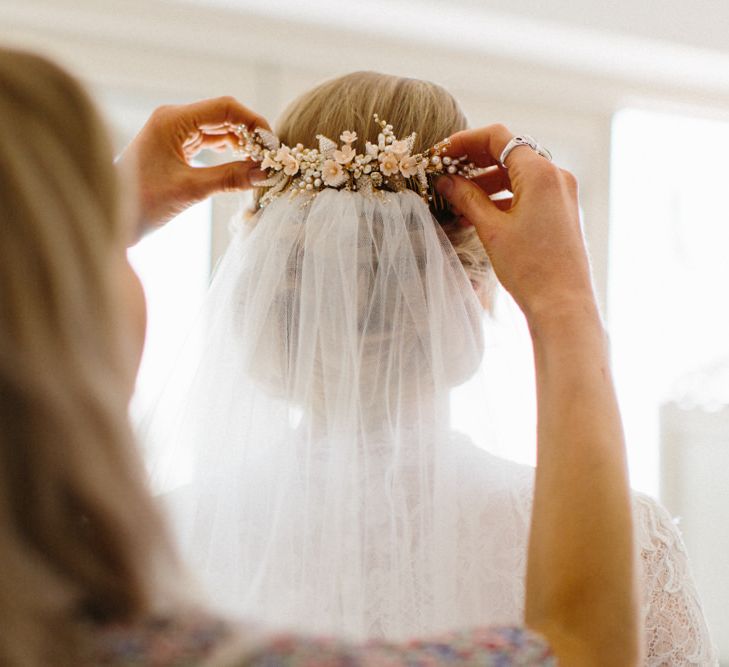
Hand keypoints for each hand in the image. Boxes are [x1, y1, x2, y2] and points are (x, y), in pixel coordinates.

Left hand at [117, 96, 268, 239]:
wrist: (108, 218)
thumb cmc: (141, 203)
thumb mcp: (191, 190)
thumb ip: (230, 178)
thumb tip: (265, 173)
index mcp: (172, 119)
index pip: (225, 108)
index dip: (254, 123)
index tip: (273, 146)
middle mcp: (173, 120)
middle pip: (224, 116)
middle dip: (250, 134)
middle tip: (272, 157)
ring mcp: (173, 133)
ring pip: (218, 130)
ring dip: (241, 145)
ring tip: (261, 164)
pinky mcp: (174, 148)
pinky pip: (209, 144)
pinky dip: (228, 153)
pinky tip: (243, 165)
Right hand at [437, 125, 595, 324]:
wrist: (562, 304)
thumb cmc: (530, 268)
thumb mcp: (491, 229)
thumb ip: (467, 198)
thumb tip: (446, 181)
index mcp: (541, 173)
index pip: (498, 138)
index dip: (464, 142)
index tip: (441, 154)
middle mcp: (556, 176)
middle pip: (508, 153)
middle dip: (473, 163)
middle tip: (444, 175)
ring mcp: (561, 194)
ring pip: (516, 175)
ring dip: (485, 182)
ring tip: (456, 200)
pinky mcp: (560, 212)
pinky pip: (526, 193)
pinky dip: (501, 198)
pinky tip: (477, 214)